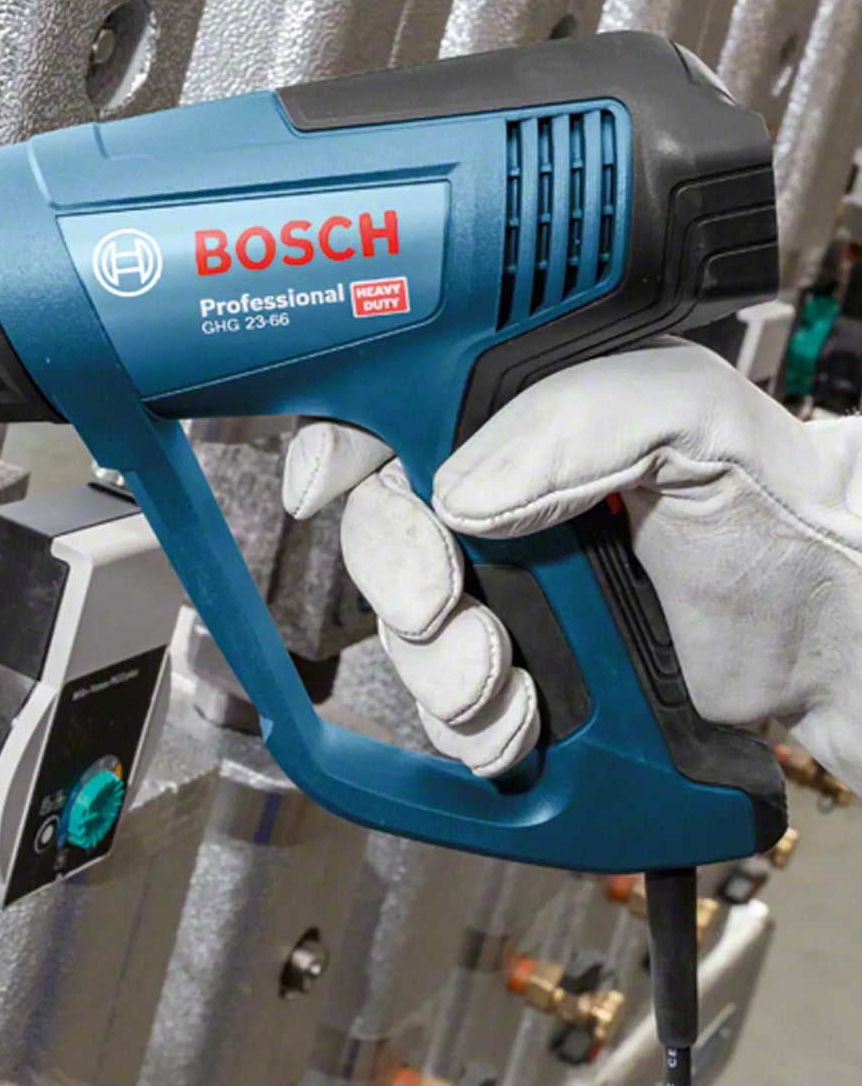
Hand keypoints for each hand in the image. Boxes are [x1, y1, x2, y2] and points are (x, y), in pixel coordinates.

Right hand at [284, 342, 861, 791]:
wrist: (832, 643)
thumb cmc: (778, 512)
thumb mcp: (691, 419)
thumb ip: (579, 418)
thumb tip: (460, 492)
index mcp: (519, 415)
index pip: (387, 408)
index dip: (339, 445)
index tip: (326, 490)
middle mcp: (499, 493)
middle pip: (377, 525)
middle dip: (397, 578)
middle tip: (446, 606)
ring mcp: (506, 586)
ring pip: (402, 626)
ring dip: (435, 668)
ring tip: (504, 684)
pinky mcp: (523, 668)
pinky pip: (444, 702)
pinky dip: (464, 727)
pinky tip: (517, 728)